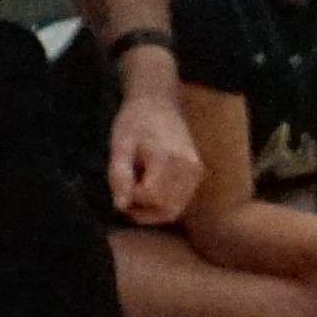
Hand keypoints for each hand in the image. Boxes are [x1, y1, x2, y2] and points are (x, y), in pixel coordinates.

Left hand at [107, 84, 197, 228]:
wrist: (159, 105)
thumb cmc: (135, 123)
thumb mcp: (119, 146)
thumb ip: (119, 176)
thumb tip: (120, 206)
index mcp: (167, 159)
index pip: (150, 196)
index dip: (131, 199)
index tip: (120, 187)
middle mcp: (188, 168)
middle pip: (165, 210)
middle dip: (141, 211)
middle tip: (125, 195)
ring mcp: (196, 173)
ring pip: (174, 210)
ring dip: (152, 210)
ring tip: (136, 192)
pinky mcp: (197, 175)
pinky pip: (180, 202)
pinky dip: (163, 204)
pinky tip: (150, 189)